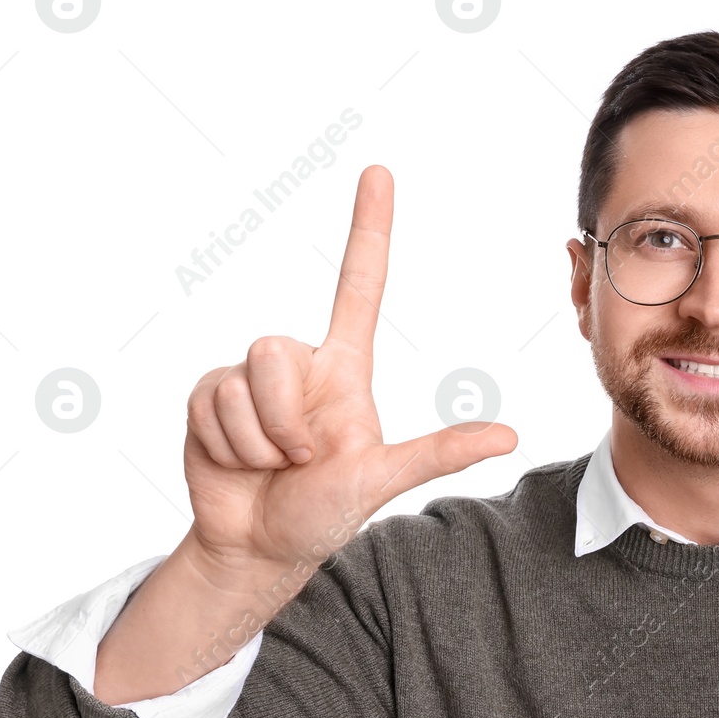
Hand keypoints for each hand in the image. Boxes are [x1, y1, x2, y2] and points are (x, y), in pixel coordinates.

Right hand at [183, 164, 517, 573]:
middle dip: (284, 419)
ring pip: (242, 380)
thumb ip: (438, 453)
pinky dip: (227, 445)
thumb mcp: (381, 480)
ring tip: (271, 466)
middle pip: (274, 347)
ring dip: (257, 439)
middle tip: (299, 459)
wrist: (257, 545)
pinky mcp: (209, 396)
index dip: (368, 229)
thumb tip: (510, 436)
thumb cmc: (322, 513)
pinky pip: (210, 403)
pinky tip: (237, 462)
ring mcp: (248, 379)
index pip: (359, 284)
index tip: (379, 172)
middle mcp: (298, 364)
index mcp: (345, 368)